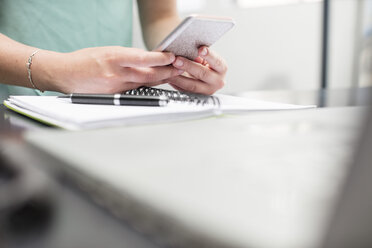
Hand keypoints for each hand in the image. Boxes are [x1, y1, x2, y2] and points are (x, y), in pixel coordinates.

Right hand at [37, 46, 182, 92]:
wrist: (65, 74)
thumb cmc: (84, 60)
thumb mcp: (107, 51)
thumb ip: (127, 56)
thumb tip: (147, 58)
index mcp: (114, 58)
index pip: (143, 59)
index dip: (160, 59)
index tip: (172, 56)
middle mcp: (116, 74)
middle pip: (148, 74)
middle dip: (167, 71)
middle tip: (180, 67)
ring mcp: (116, 87)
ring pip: (145, 84)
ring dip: (161, 79)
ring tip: (174, 74)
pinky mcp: (115, 96)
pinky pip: (136, 90)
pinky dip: (148, 86)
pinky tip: (157, 84)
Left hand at [167, 46, 226, 94]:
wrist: (205, 80)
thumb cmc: (204, 64)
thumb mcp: (205, 58)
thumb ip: (199, 55)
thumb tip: (187, 49)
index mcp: (221, 69)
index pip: (217, 61)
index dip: (209, 55)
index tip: (201, 49)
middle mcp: (217, 81)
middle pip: (203, 74)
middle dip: (188, 66)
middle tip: (177, 60)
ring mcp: (207, 91)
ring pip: (192, 85)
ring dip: (179, 77)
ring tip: (169, 70)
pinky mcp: (197, 96)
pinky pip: (184, 91)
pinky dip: (175, 84)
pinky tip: (168, 77)